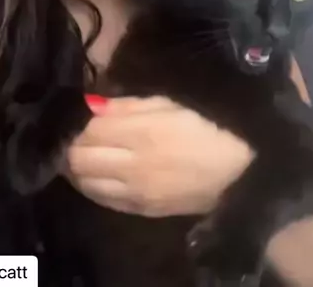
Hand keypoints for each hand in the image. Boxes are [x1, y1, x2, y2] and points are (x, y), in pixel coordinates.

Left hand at [64, 96, 252, 217]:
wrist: (241, 168)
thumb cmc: (206, 123)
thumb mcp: (168, 102)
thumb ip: (126, 105)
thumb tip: (89, 103)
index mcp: (141, 132)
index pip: (88, 130)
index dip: (75, 122)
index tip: (72, 114)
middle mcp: (133, 165)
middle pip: (79, 158)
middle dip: (70, 145)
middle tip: (72, 135)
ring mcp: (137, 192)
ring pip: (86, 183)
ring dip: (76, 168)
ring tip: (79, 154)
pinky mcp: (144, 211)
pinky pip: (104, 201)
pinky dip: (91, 187)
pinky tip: (93, 175)